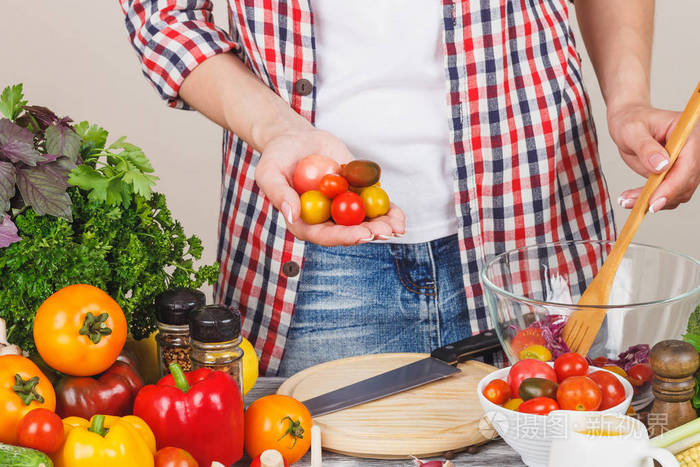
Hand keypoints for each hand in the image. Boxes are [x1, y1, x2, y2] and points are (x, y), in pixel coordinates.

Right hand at [255, 128, 405, 245]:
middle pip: (349, 232)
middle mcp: (325, 219)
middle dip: (370, 233)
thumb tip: (292, 215)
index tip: (362, 235)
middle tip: (386, 232)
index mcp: (304, 222)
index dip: (344, 237)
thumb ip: (279, 194)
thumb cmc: (277, 157)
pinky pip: (373, 204)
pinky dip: (387, 210)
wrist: (294, 139)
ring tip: (398, 227)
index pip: (325, 235)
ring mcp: (342, 208)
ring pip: (365, 221)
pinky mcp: (355, 193)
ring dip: (383, 226)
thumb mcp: (269, 173)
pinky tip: (399, 216)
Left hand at [608, 103, 699, 211]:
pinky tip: (632, 198)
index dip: (673, 186)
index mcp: (688, 133)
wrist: (628, 120)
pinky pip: (669, 191)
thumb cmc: (630, 121)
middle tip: (631, 203)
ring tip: (626, 200)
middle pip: (686, 181)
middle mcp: (693, 148)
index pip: (688, 164)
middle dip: (661, 197)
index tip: (654, 202)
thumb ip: (646, 147)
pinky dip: (652, 198)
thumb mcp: (632, 131)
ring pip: (679, 191)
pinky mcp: (677, 172)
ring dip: (655, 200)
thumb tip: (661, 166)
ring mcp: (686, 161)